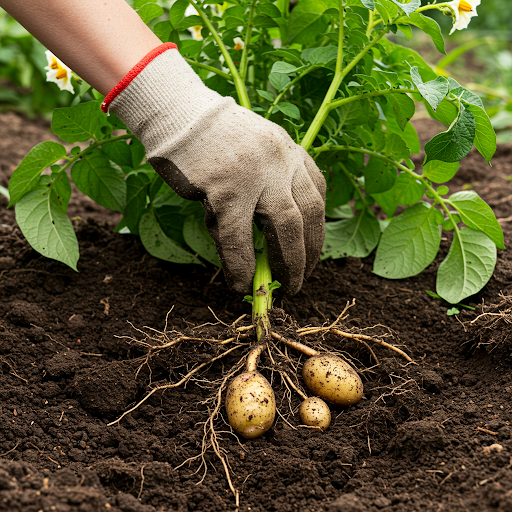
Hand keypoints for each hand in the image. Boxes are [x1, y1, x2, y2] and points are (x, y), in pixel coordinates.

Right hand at [107, 46, 325, 294]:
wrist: (178, 114)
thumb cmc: (213, 141)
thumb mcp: (252, 157)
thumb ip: (266, 189)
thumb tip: (262, 243)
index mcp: (290, 152)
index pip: (317, 196)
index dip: (317, 230)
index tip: (311, 253)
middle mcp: (282, 160)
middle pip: (309, 214)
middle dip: (309, 253)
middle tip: (300, 281)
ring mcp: (256, 173)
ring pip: (285, 226)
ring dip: (289, 262)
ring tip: (284, 287)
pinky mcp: (227, 188)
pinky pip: (239, 236)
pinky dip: (241, 264)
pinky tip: (239, 281)